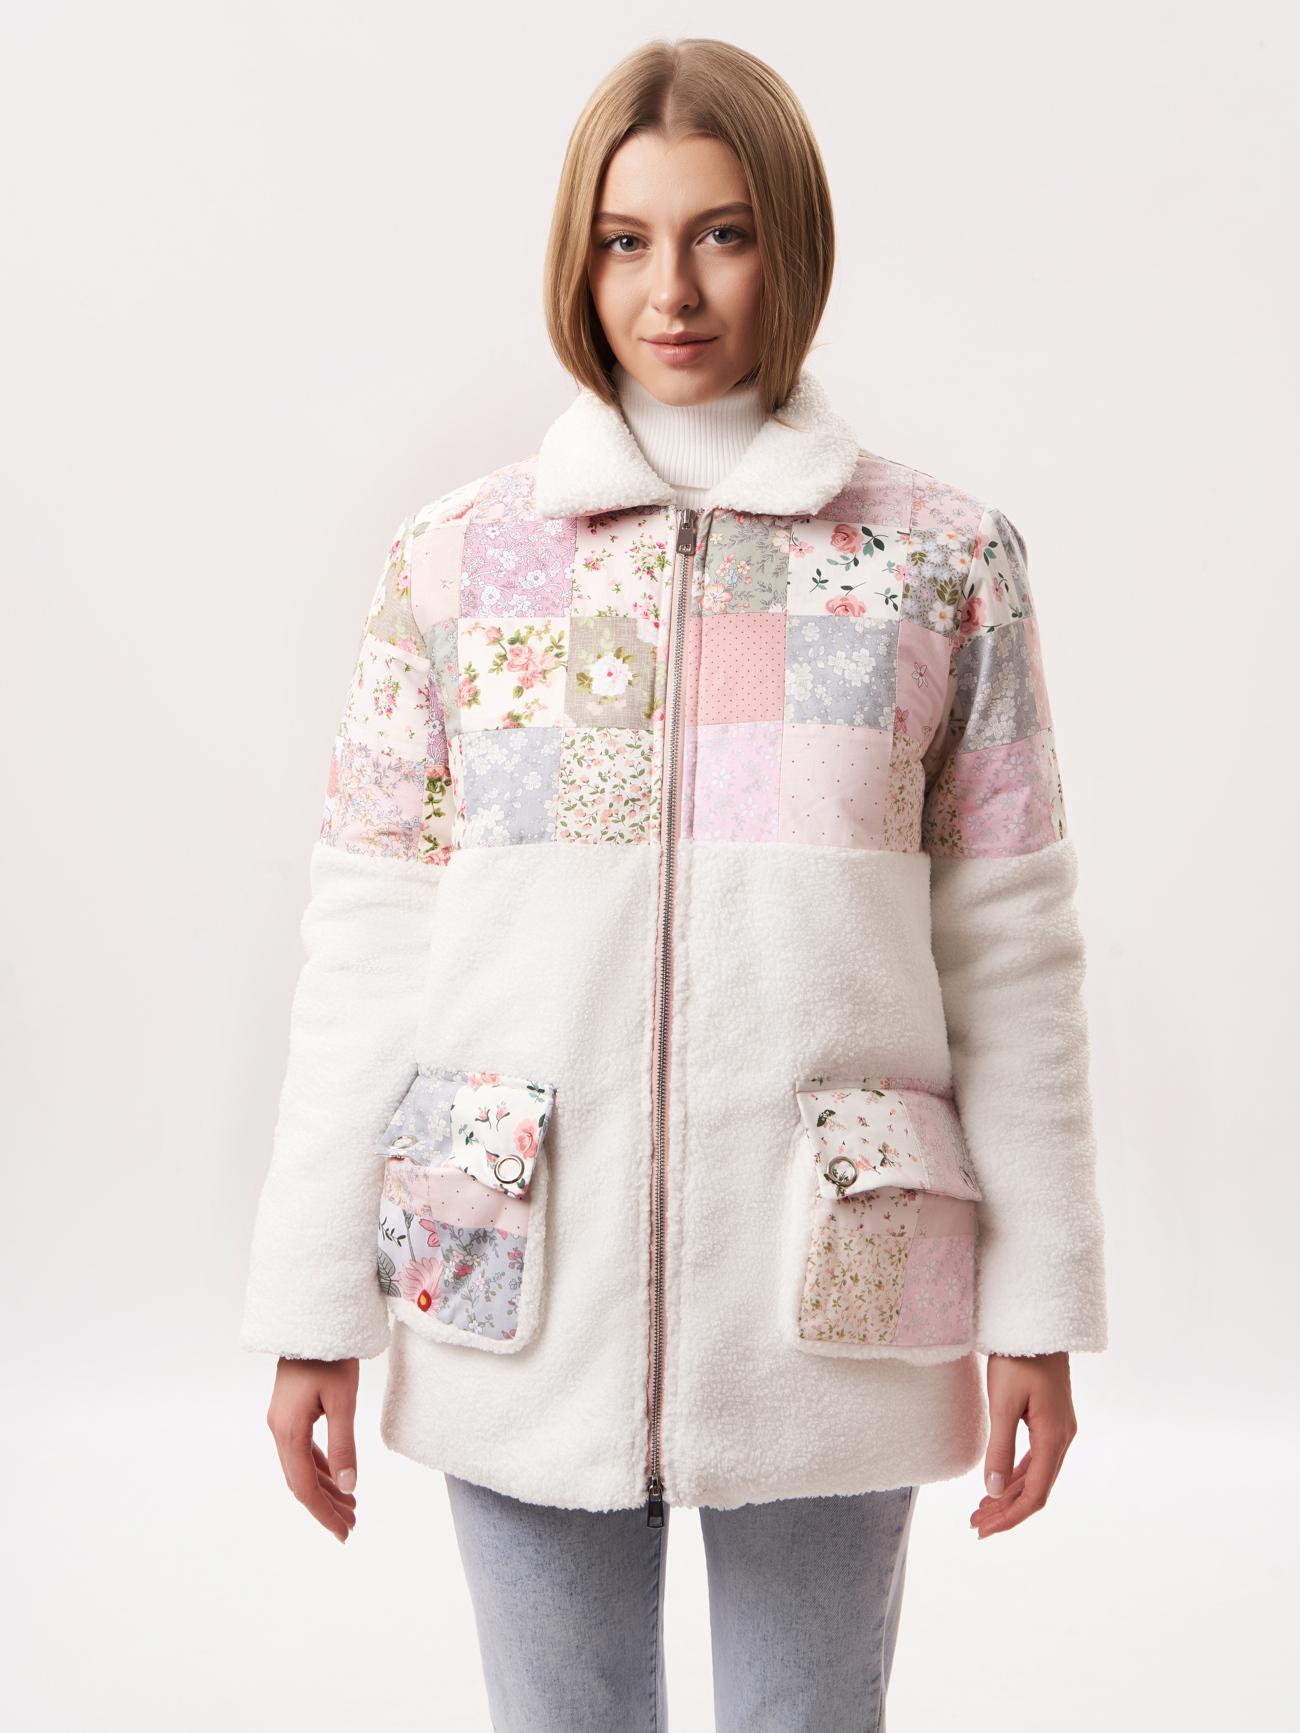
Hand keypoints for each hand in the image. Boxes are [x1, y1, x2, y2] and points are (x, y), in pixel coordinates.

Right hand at [267, 1357, 359, 1542]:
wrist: (311, 1322)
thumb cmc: (330, 1357)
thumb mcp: (343, 1401)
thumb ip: (344, 1446)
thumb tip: (349, 1487)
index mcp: (289, 1432)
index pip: (304, 1486)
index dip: (323, 1513)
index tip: (342, 1533)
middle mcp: (279, 1430)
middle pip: (301, 1481)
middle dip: (325, 1506)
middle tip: (351, 1526)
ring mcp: (282, 1422)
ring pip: (302, 1467)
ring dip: (325, 1488)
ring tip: (350, 1507)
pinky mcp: (289, 1413)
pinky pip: (303, 1450)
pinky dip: (321, 1467)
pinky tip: (337, 1478)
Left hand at [970, 1351, 1076, 1538]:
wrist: (1035, 1324)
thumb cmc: (1018, 1359)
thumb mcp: (1003, 1404)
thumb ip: (1000, 1448)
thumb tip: (991, 1491)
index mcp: (1054, 1438)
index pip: (1034, 1494)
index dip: (1010, 1517)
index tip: (984, 1529)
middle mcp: (1062, 1438)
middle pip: (1036, 1489)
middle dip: (1006, 1510)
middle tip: (976, 1524)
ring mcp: (1058, 1429)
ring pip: (1035, 1474)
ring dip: (1009, 1494)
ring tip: (981, 1509)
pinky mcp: (1050, 1419)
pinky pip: (1035, 1457)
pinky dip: (1015, 1473)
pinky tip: (997, 1481)